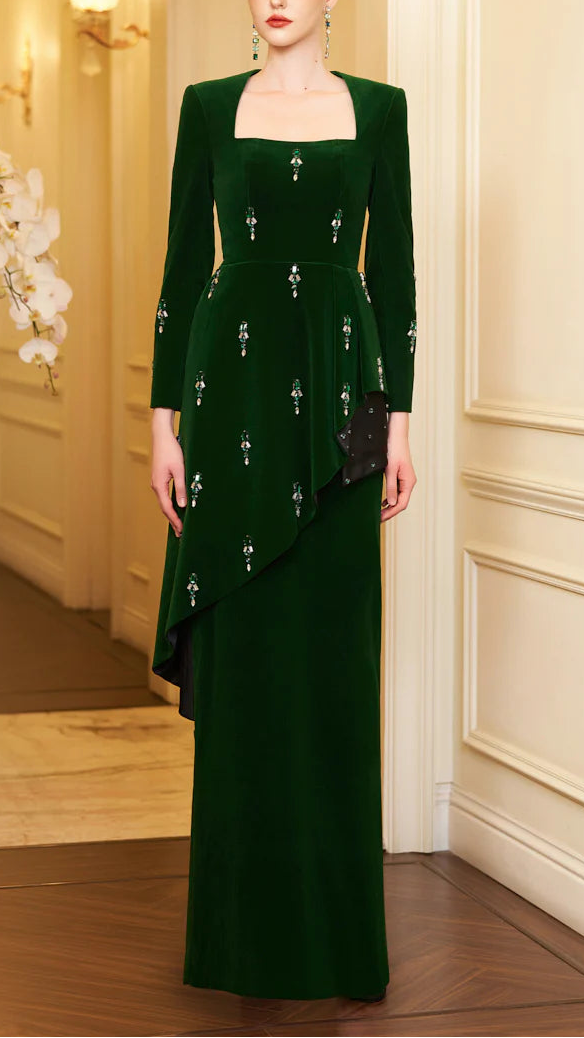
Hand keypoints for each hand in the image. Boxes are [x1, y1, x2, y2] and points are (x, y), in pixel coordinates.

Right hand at [151, 409, 185, 537]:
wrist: (162, 436)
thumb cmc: (171, 450)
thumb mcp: (179, 470)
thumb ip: (181, 488)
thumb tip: (182, 505)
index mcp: (159, 485)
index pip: (167, 508)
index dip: (175, 520)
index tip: (181, 530)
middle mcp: (156, 486)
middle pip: (164, 508)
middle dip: (172, 520)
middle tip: (180, 533)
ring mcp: (156, 482)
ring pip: (164, 502)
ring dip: (171, 514)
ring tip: (178, 524)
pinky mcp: (159, 478)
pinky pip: (164, 496)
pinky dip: (170, 504)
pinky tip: (176, 507)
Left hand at [381, 413, 416, 521]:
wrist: (396, 435)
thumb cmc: (394, 450)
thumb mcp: (390, 470)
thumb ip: (390, 487)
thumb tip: (390, 503)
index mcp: (409, 482)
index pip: (402, 504)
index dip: (391, 513)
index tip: (380, 518)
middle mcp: (409, 482)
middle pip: (401, 502)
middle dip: (390, 512)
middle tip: (378, 518)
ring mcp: (405, 479)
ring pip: (399, 497)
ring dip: (390, 506)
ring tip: (379, 513)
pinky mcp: (401, 475)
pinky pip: (397, 491)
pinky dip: (390, 498)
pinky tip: (383, 502)